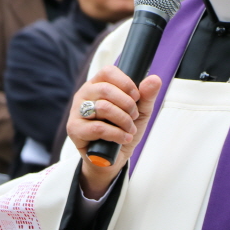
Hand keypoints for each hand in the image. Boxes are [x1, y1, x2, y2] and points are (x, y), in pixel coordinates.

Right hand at [67, 65, 161, 198]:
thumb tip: (154, 79)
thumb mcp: (140, 111)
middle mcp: (84, 94)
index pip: (108, 72)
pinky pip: (97, 128)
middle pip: (106, 89)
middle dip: (127, 104)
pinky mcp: (74, 129)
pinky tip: (124, 138)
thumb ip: (147, 95)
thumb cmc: (124, 129)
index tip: (136, 97)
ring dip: (123, 120)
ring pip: (103, 107)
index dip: (125, 83)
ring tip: (129, 129)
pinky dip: (116, 134)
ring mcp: (77, 111)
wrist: (113, 157)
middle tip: (134, 117)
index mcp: (98, 84)